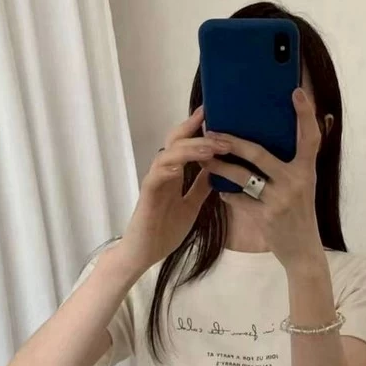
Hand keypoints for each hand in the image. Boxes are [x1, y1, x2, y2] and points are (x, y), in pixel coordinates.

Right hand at [123, 106, 230, 272]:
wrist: (143, 254)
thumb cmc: (164, 231)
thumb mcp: (191, 206)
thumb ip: (200, 187)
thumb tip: (217, 169)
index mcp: (174, 175)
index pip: (185, 144)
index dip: (197, 128)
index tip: (213, 112)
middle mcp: (163, 173)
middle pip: (176, 142)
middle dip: (197, 133)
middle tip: (222, 132)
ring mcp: (154, 183)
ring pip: (168, 155)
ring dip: (190, 149)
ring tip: (210, 148)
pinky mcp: (146, 197)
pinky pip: (155, 177)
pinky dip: (168, 169)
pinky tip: (181, 165)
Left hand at [198, 88, 324, 270]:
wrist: (302, 252)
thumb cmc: (299, 214)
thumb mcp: (303, 186)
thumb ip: (291, 164)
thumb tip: (269, 139)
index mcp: (306, 170)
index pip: (310, 138)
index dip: (305, 114)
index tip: (296, 92)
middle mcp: (295, 182)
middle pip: (258, 153)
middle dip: (232, 142)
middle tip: (212, 132)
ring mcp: (280, 200)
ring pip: (242, 176)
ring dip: (220, 166)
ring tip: (205, 158)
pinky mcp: (266, 217)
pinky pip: (239, 199)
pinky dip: (227, 194)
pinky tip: (220, 189)